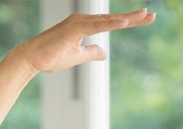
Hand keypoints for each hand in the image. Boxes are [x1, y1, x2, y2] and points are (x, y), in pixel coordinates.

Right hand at [12, 8, 155, 73]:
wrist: (32, 59)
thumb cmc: (51, 57)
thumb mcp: (77, 57)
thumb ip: (91, 53)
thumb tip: (104, 53)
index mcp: (84, 26)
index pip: (111, 23)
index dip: (128, 21)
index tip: (145, 19)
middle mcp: (83, 21)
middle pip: (112, 18)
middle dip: (132, 17)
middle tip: (151, 15)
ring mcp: (78, 23)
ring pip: (107, 20)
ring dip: (125, 18)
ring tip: (143, 16)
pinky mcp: (74, 29)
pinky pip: (96, 25)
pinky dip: (111, 23)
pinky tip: (124, 22)